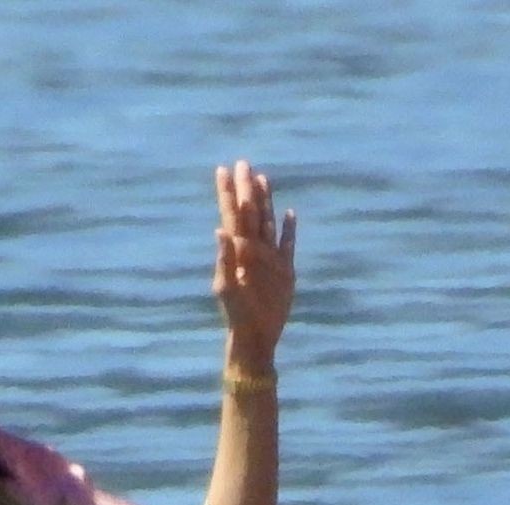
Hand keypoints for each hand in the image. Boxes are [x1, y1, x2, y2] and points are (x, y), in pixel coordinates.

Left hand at [212, 159, 295, 366]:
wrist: (256, 335)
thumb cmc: (237, 314)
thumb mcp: (228, 287)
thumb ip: (224, 259)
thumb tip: (219, 230)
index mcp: (238, 252)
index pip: (233, 215)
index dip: (228, 193)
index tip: (223, 171)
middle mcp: (253, 250)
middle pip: (250, 212)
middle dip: (246, 188)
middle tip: (242, 163)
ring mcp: (270, 259)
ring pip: (268, 222)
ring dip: (265, 201)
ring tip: (262, 179)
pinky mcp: (285, 271)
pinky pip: (288, 244)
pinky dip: (289, 229)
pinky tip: (290, 214)